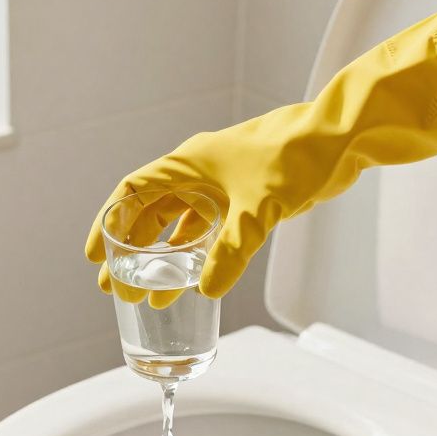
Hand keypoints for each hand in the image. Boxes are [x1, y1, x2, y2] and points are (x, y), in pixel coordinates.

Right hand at [85, 9, 436, 300]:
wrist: (342, 138)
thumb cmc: (297, 155)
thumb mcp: (258, 209)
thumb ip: (231, 252)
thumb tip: (207, 290)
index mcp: (189, 164)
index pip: (133, 193)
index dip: (110, 224)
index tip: (94, 255)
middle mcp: (199, 174)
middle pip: (151, 215)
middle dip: (132, 253)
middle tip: (118, 288)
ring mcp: (222, 188)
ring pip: (180, 228)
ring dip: (164, 261)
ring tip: (151, 296)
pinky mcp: (246, 200)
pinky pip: (210, 233)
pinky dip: (199, 257)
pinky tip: (194, 282)